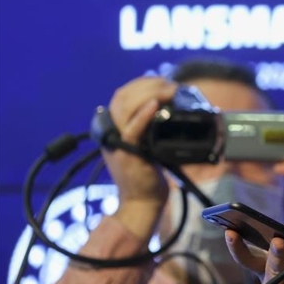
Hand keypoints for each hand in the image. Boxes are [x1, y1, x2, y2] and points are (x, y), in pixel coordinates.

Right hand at [104, 76, 177, 239]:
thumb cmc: (148, 173)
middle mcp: (111, 132)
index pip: (123, 94)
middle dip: (149, 85)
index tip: (164, 81)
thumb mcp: (147, 144)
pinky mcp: (128, 154)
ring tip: (169, 91)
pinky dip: (142, 115)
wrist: (143, 202)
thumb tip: (166, 106)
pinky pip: (132, 130)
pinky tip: (155, 105)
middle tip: (172, 86)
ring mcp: (117, 142)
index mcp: (114, 127)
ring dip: (150, 93)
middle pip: (123, 96)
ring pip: (125, 107)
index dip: (143, 83)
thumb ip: (149, 127)